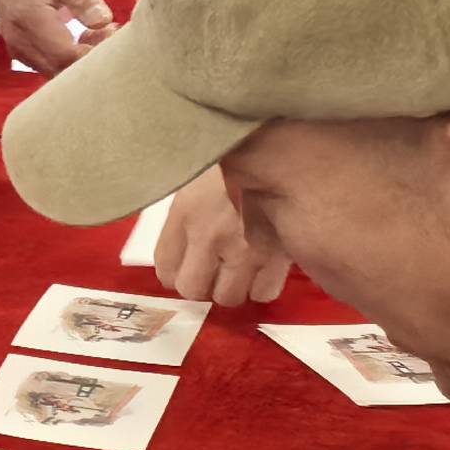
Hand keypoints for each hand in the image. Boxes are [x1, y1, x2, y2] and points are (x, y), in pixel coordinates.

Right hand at [0, 0, 111, 72]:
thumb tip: (103, 21)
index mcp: (30, 17)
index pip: (66, 54)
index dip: (95, 51)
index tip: (113, 31)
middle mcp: (20, 40)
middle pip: (62, 70)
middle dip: (92, 58)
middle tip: (110, 32)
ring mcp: (19, 50)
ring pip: (57, 73)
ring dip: (82, 60)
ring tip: (99, 32)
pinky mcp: (23, 53)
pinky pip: (50, 67)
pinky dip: (71, 59)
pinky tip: (84, 38)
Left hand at [156, 163, 290, 306]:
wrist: (284, 152)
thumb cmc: (236, 162)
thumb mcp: (196, 181)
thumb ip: (184, 218)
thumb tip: (179, 254)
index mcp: (185, 212)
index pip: (165, 269)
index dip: (175, 272)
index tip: (185, 265)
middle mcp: (211, 236)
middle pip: (193, 289)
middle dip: (201, 283)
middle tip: (212, 269)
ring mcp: (245, 249)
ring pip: (228, 297)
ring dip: (231, 287)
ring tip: (238, 268)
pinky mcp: (278, 256)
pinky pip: (263, 292)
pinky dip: (261, 285)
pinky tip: (262, 268)